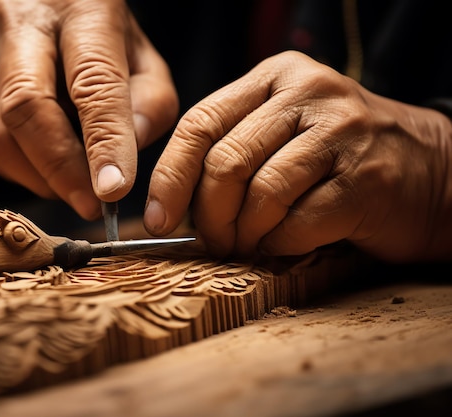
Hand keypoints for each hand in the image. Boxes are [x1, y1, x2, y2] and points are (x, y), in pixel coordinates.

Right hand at [0, 0, 177, 218]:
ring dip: (39, 178)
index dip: (104, 141)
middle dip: (61, 169)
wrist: (45, 6)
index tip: (114, 190)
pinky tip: (48, 170)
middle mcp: (20, 21)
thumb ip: (151, 104)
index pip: (92, 81)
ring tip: (74, 190)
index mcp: (81, 8)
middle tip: (90, 206)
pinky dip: (21, 170)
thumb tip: (123, 159)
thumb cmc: (103, 39)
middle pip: (27, 107)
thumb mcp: (144, 58)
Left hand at [145, 51, 451, 261]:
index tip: (158, 219)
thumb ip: (232, 148)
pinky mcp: (365, 179)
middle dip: (208, 216)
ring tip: (247, 247)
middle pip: (225, 163)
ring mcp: (341, 133)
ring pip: (260, 196)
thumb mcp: (283, 130)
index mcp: (275, 77)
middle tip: (213, 242)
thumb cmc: (337, 159)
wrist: (430, 171)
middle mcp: (308, 94)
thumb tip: (172, 203)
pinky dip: (279, 246)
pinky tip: (283, 246)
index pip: (200, 124)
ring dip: (244, 235)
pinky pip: (296, 224)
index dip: (170, 177)